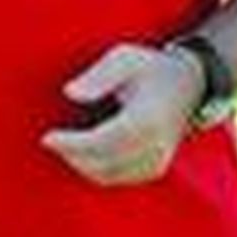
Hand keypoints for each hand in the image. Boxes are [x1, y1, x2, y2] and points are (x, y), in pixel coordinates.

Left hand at [40, 43, 203, 185]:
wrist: (189, 85)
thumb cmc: (150, 68)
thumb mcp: (124, 58)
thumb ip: (97, 75)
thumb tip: (69, 93)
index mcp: (147, 119)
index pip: (102, 141)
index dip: (71, 144)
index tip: (46, 138)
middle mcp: (156, 146)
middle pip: (103, 162)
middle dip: (71, 155)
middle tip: (49, 140)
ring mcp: (158, 162)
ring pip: (109, 175)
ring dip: (81, 164)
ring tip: (62, 144)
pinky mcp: (155, 169)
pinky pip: (119, 178)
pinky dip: (96, 170)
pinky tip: (82, 153)